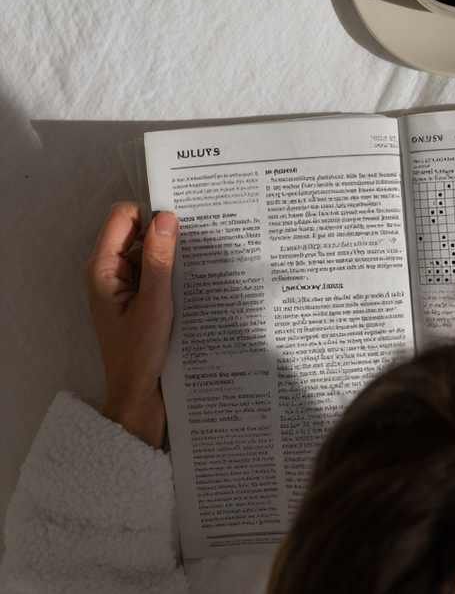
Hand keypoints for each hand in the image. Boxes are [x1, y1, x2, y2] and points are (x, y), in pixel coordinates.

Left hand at [83, 203, 178, 448]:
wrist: (138, 394)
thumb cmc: (139, 354)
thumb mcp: (154, 303)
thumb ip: (160, 259)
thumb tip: (166, 218)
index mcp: (102, 269)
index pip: (122, 216)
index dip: (150, 213)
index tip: (182, 220)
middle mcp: (109, 271)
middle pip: (137, 230)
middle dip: (165, 232)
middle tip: (197, 239)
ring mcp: (123, 284)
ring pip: (149, 250)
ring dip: (172, 254)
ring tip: (198, 265)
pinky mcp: (138, 296)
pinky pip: (155, 270)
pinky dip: (172, 271)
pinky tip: (192, 282)